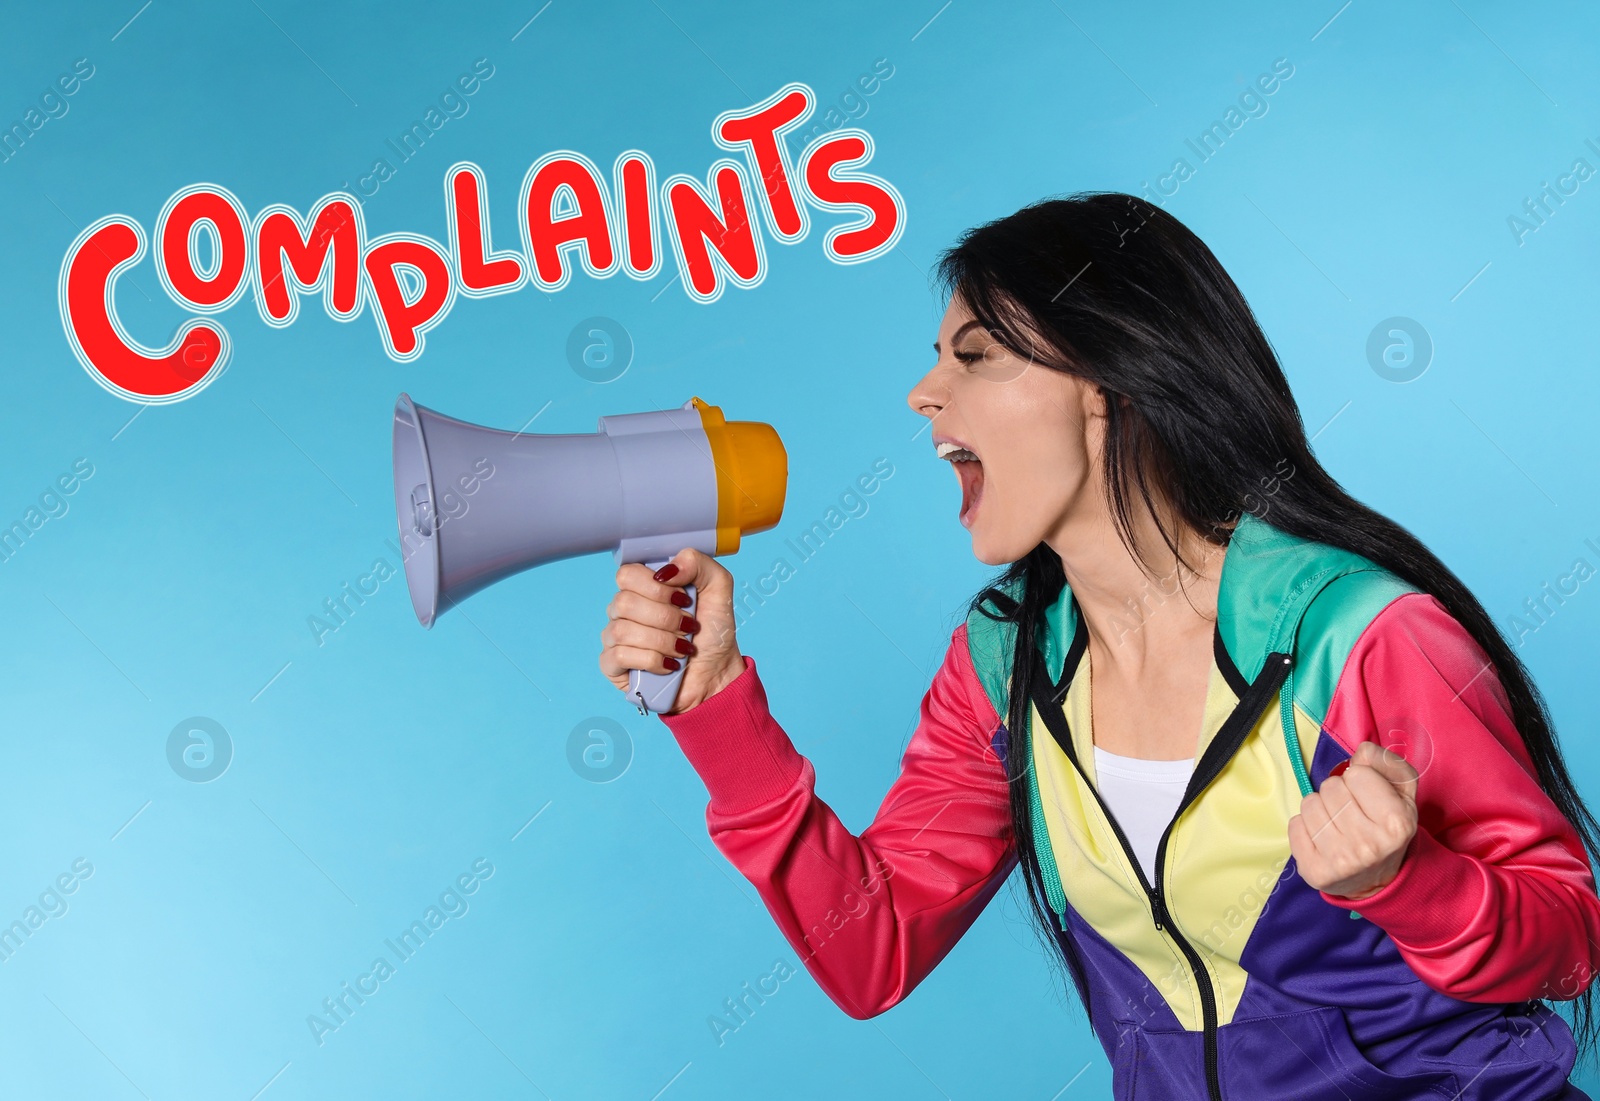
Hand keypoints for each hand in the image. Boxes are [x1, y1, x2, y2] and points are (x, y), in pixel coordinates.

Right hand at [599, 547, 743, 714]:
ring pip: (622, 631)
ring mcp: (615, 638)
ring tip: (682, 648)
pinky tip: (669, 664)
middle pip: (624, 602)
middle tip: (687, 627)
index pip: (627, 574)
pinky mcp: (613, 666)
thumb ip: (697, 563)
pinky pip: (619, 656)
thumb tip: (667, 570)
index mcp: (642, 588)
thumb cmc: (713, 631)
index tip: (683, 599)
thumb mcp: (718, 588)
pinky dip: (651, 660)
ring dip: (662, 641)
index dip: (656, 587)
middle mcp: (623, 610)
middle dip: (665, 618)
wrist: (717, 673)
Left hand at [1288, 741, 1419, 900]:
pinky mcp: (1315, 872)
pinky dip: (1304, 826)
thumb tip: (1364, 750)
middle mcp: (1369, 845)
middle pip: (1331, 787)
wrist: (1378, 880)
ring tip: (1336, 825)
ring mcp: (1340, 861)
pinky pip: (1294, 825)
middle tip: (1351, 812)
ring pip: (1309, 803)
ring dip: (1320, 808)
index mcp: (1396, 823)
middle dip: (1338, 793)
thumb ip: (1388, 765)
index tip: (1368, 798)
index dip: (1361, 780)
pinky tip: (1322, 839)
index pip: (1357, 773)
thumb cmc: (1387, 829)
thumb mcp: (1402, 795)